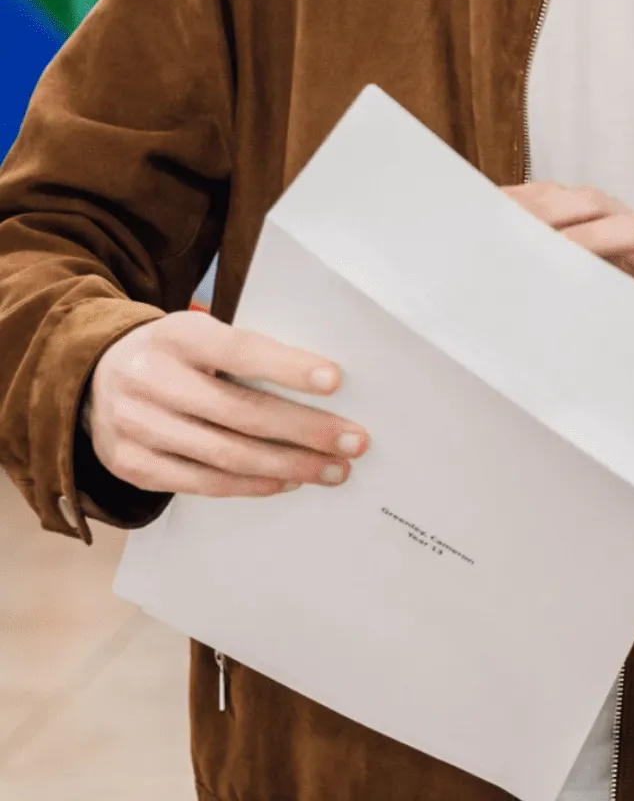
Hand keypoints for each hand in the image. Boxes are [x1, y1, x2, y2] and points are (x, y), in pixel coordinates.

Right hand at [85, 311, 366, 497]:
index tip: (336, 381)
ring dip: (289, 466)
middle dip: (306, 430)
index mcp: (177, 335)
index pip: (241, 351)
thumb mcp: (201, 334)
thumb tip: (326, 384)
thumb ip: (247, 353)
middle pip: (241, 412)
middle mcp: (150, 379)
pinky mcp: (130, 464)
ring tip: (332, 469)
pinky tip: (286, 481)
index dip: (288, 367)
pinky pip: (202, 483)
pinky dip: (251, 485)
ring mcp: (134, 426)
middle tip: (354, 441)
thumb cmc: (175, 353)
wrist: (93, 373)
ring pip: (226, 455)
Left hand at [506, 183, 633, 347]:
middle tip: (511, 230)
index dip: (523, 197)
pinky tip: (631, 302)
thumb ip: (561, 267)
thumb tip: (497, 272)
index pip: (562, 196)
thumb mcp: (602, 277)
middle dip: (550, 210)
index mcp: (610, 225)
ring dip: (595, 239)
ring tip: (559, 254)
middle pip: (593, 202)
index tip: (483, 209)